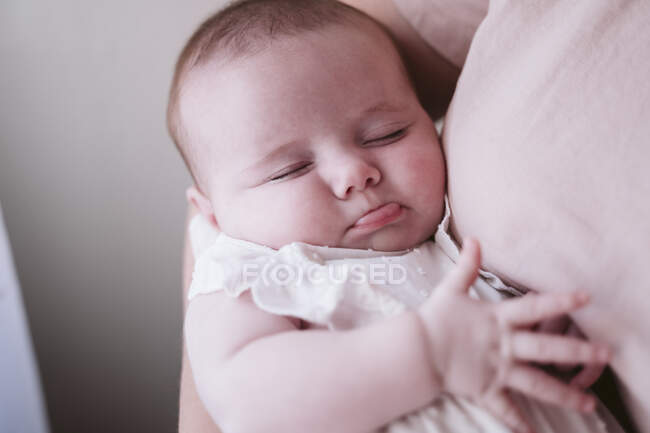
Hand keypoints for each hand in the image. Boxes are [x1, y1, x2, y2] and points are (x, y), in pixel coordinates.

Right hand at [416, 238, 610, 432]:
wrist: (415, 350)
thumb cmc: (434, 318)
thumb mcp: (451, 289)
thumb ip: (467, 266)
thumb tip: (474, 239)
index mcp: (498, 319)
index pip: (534, 308)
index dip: (559, 301)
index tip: (585, 297)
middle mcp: (503, 345)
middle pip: (546, 349)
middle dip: (577, 352)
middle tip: (605, 354)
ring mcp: (496, 369)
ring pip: (536, 383)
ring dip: (564, 394)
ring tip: (589, 403)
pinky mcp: (485, 389)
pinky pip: (506, 409)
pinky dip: (520, 423)